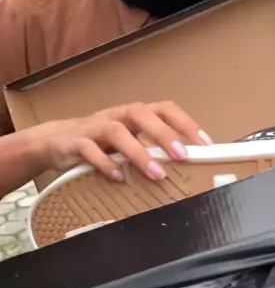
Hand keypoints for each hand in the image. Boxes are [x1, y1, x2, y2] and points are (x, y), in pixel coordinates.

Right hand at [28, 101, 211, 180]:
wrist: (56, 141)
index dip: (186, 123)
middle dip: (164, 134)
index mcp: (135, 115)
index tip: (205, 144)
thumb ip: (153, 150)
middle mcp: (117, 116)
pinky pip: (89, 150)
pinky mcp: (75, 142)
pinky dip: (105, 164)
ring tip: (156, 173)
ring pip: (116, 131)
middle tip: (183, 156)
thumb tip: (188, 166)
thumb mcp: (130, 143)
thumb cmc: (102, 143)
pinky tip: (119, 178)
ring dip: (138, 152)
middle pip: (141, 114)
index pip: (164, 109)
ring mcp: (95, 127)